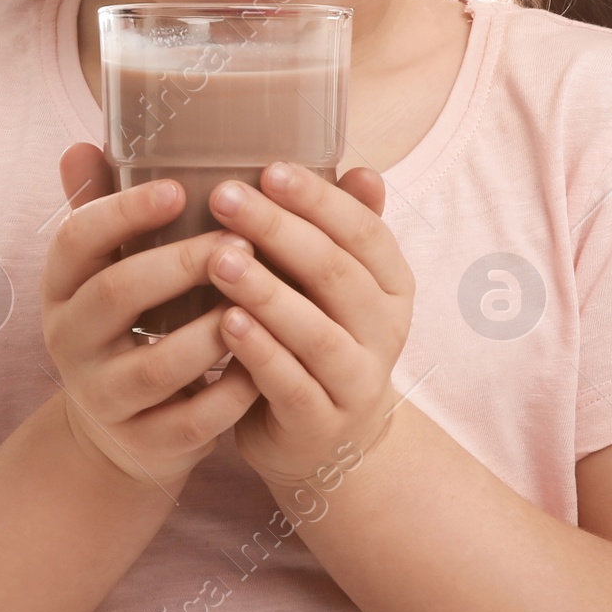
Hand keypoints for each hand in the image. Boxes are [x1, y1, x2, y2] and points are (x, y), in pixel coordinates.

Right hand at [41, 142, 263, 493]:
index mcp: (62, 285)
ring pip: (154, 365)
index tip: (176, 187)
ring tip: (261, 300)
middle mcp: (70, 340)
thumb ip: (107, 207)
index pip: (76, 239)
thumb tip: (88, 139)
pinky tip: (265, 365)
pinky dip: (229, 395)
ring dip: (209, 332)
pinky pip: (189, 421)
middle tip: (238, 239)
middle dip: (178, 265)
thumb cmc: (132, 321)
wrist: (124, 430)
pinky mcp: (145, 443)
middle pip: (115, 297)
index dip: (122, 212)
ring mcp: (104, 397)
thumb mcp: (110, 267)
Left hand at [202, 161, 414, 487]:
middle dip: (278, 231)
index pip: (363, 231)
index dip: (318, 199)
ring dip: (265, 291)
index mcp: (393, 283)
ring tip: (218, 258)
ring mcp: (356, 380)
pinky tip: (225, 323)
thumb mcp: (336, 283)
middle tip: (225, 197)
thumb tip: (362, 170)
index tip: (268, 168)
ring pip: (314, 330)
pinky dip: (259, 351)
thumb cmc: (320, 336)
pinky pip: (291, 383)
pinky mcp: (321, 422)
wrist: (328, 443)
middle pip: (335, 272)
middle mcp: (385, 330)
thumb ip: (341, 229)